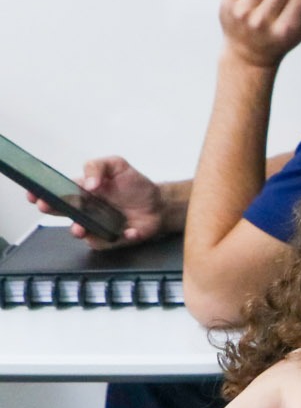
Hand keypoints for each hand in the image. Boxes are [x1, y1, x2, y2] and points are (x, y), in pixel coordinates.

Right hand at [25, 157, 169, 247]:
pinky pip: (110, 242)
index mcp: (82, 191)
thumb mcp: (116, 165)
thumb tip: (88, 183)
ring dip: (79, 230)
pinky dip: (119, 238)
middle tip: (48, 206)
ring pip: (81, 232)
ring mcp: (97, 225)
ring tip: (80, 228)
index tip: (33, 193)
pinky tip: (129, 231)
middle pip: (62, 211)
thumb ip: (97, 167)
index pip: (57, 192)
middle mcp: (86, 210)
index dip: (42, 193)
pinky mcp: (112, 238)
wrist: (159, 203)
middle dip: (52, 209)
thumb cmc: (134, 185)